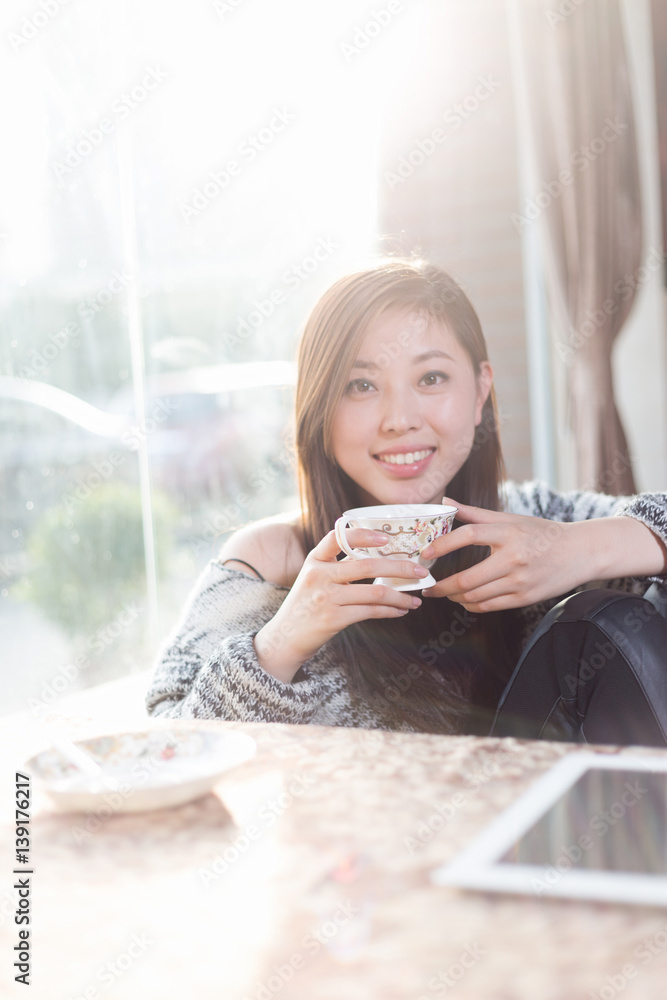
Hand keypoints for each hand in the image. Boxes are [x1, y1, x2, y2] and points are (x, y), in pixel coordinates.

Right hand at [254, 528, 427, 680]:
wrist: (285, 638)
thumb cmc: (305, 605)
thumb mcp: (312, 578)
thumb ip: (335, 565)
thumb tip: (378, 558)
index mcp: (314, 560)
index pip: (338, 537)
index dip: (364, 534)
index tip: (387, 538)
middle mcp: (319, 575)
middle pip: (368, 565)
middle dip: (400, 568)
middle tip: (420, 571)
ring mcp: (326, 597)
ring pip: (375, 591)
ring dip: (401, 595)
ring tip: (416, 598)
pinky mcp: (334, 618)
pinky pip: (371, 611)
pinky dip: (391, 610)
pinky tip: (401, 610)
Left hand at [419, 497, 583, 611]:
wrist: (579, 552)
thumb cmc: (541, 532)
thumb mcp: (510, 519)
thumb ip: (475, 513)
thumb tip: (445, 502)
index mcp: (509, 532)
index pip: (469, 535)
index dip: (443, 544)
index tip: (426, 552)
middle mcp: (514, 558)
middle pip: (467, 578)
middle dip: (441, 586)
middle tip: (427, 585)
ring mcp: (520, 580)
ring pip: (475, 596)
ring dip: (454, 597)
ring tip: (444, 592)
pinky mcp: (525, 598)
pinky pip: (489, 606)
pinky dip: (471, 606)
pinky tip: (463, 600)